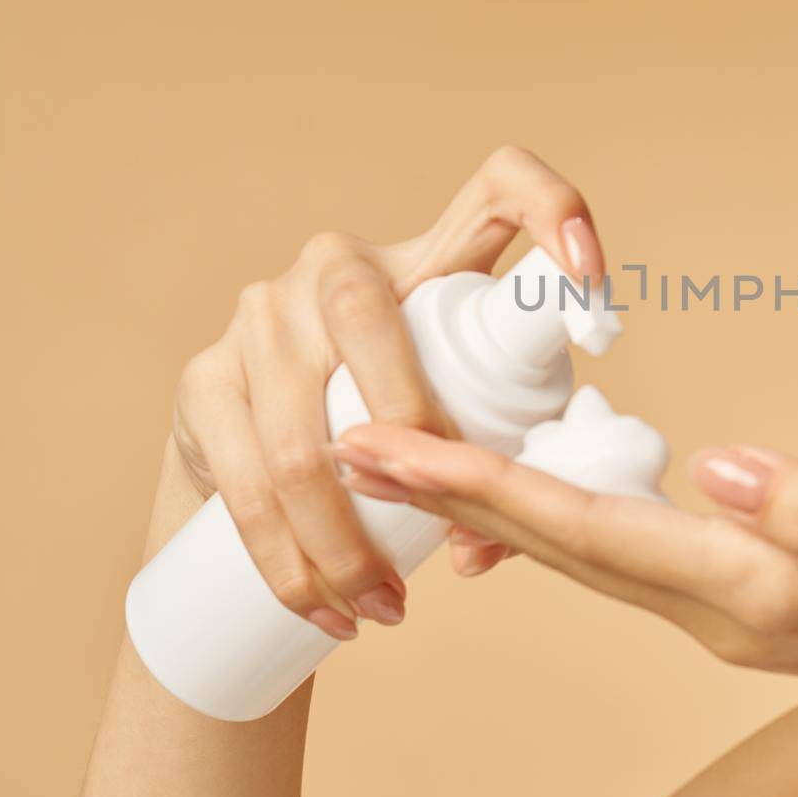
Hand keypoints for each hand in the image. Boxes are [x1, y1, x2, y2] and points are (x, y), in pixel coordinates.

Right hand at [167, 145, 602, 639]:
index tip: (594, 286)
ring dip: (346, 541)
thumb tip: (495, 542)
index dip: (555, 212)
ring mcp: (259, 313)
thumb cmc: (395, 420)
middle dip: (412, 432)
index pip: (502, 188)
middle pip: (369, 317)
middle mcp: (336, 263)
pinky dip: (288, 561)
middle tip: (445, 525)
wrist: (258, 443)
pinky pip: (245, 478)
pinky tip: (322, 607)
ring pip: (301, 430)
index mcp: (429, 256)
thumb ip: (503, 454)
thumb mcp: (463, 403)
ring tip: (386, 608)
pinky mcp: (202, 376)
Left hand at [323, 429, 797, 711]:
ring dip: (488, 509)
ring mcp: (727, 609)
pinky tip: (523, 500)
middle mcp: (718, 606)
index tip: (387, 448)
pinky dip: (554, 521)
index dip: (480, 486)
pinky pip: (622, 555)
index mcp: (753, 581)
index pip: (589, 528)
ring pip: (582, 553)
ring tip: (410, 463)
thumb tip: (713, 467)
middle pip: (558, 546)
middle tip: (348, 444)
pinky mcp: (743, 594)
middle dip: (449, 494)